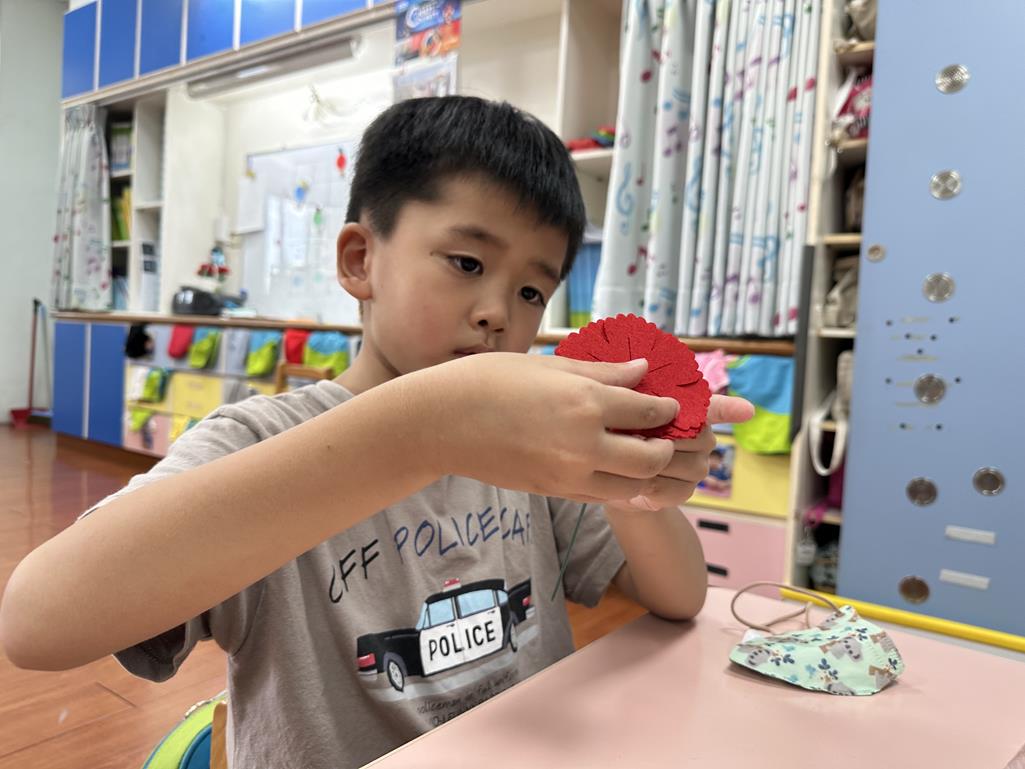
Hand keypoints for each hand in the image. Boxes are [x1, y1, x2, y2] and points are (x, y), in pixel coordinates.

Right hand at [419, 353, 680, 502]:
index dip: (668, 407)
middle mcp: (584, 442)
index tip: (672, 404)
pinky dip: (618, 485)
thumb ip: (601, 373)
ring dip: (645, 472)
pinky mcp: (554, 491)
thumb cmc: (489, 381)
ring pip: (632, 485)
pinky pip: (602, 496)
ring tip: (642, 454)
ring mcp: (568, 473)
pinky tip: (614, 469)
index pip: (649, 410)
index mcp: (585, 401)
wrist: (441, 423)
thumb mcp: (548, 366)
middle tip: (664, 435)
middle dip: (666, 446)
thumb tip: (642, 370)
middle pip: (652, 456)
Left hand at [604, 395, 754, 511]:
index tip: (746, 410)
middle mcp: (701, 438)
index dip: (731, 408)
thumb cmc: (621, 432)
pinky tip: (637, 480)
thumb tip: (641, 364)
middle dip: (663, 439)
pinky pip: (677, 490)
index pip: (715, 408)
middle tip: (633, 437)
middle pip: (697, 438)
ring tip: (630, 459)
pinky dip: (653, 487)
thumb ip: (635, 389)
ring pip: (689, 466)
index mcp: (690, 412)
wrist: (612, 474)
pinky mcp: (684, 491)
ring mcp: (696, 467)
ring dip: (656, 464)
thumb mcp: (624, 408)